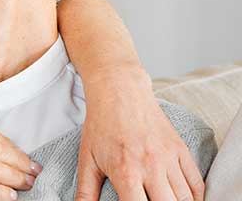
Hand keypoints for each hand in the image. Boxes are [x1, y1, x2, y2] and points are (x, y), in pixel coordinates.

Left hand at [75, 69, 204, 200]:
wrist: (119, 91)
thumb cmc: (101, 125)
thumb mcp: (87, 158)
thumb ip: (86, 190)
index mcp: (126, 172)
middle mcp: (151, 167)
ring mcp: (168, 158)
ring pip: (185, 198)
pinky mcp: (180, 149)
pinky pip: (196, 182)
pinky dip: (194, 196)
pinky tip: (184, 199)